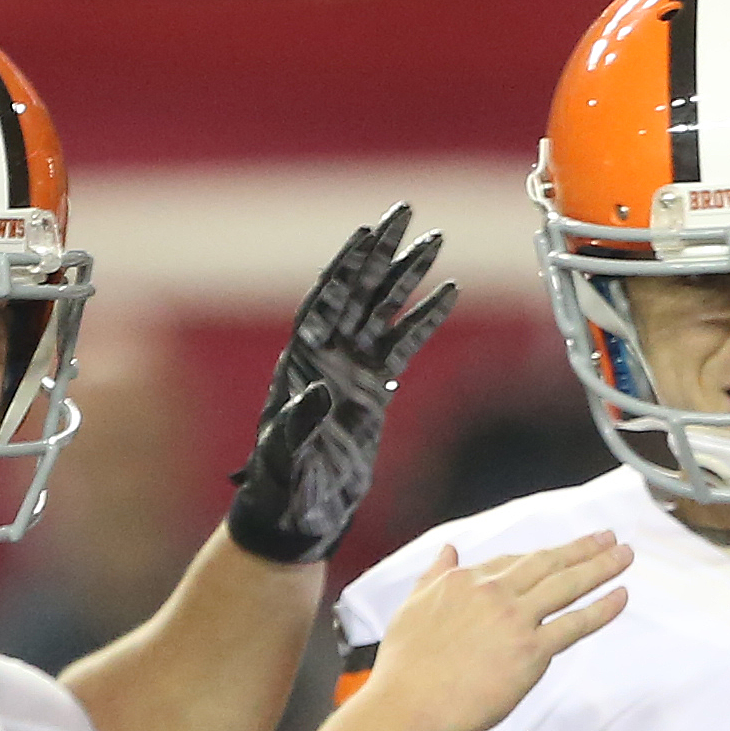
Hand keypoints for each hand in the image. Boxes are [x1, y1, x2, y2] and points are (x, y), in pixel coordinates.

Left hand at [225, 205, 456, 564]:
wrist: (299, 517)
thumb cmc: (282, 490)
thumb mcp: (285, 459)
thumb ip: (297, 425)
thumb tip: (318, 389)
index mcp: (302, 362)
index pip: (327, 300)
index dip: (347, 266)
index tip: (370, 232)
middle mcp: (326, 355)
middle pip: (358, 291)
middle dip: (381, 253)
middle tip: (406, 214)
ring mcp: (351, 370)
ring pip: (383, 311)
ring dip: (407, 277)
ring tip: (436, 242)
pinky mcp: (372, 390)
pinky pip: (402, 345)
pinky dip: (424, 319)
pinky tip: (447, 293)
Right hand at [359, 532, 628, 730]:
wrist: (408, 707)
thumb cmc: (404, 667)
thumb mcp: (411, 607)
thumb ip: (434, 576)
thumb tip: (449, 550)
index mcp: (465, 581)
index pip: (514, 561)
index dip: (543, 556)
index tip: (564, 551)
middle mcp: (494, 593)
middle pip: (549, 563)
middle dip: (583, 548)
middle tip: (610, 536)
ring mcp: (515, 620)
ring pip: (568, 585)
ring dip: (602, 566)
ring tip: (625, 554)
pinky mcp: (531, 652)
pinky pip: (575, 624)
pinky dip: (602, 608)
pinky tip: (621, 595)